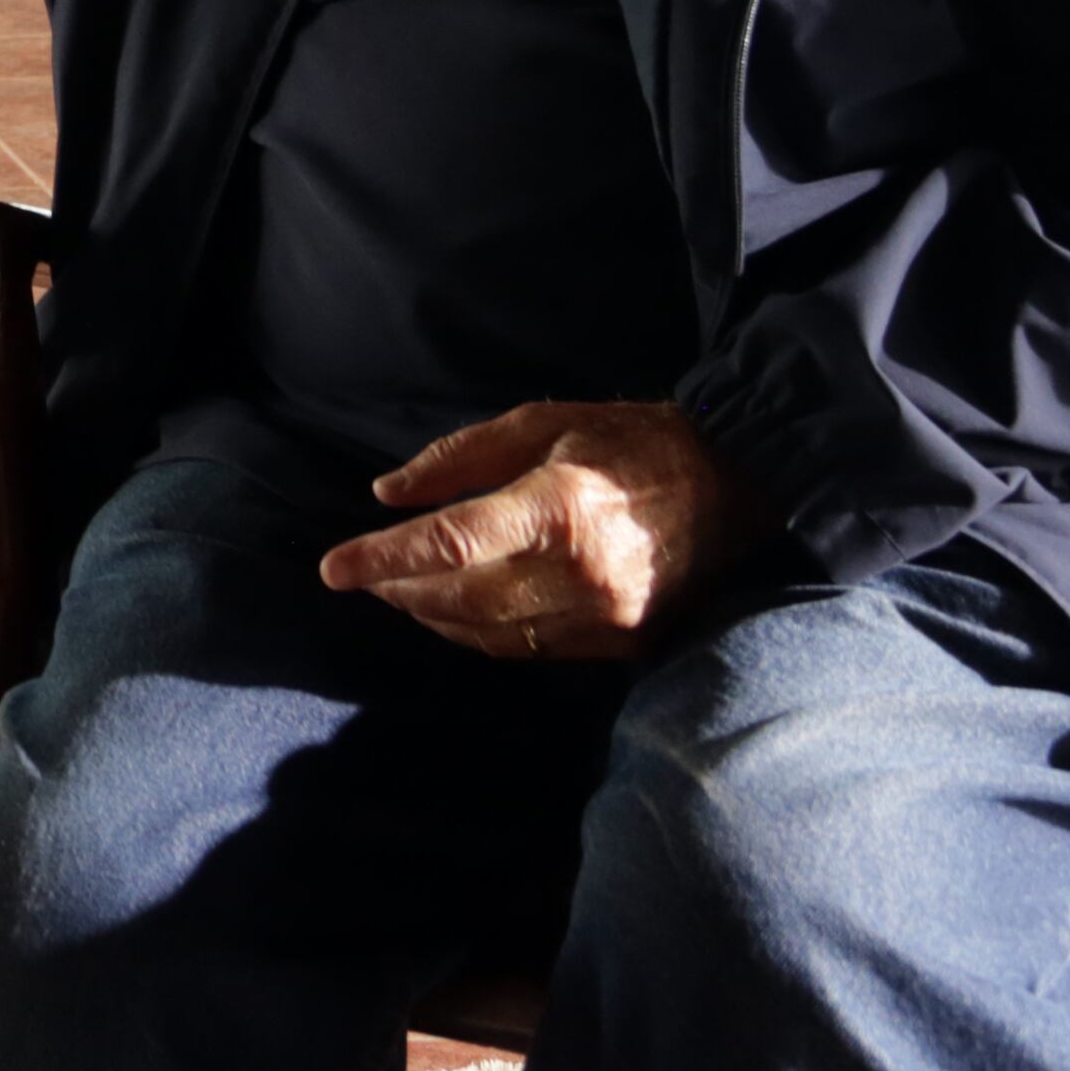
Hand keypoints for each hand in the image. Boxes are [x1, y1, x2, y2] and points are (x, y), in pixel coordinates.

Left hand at [317, 400, 761, 660]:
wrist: (736, 484)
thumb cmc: (630, 442)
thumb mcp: (542, 422)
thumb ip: (459, 459)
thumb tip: (388, 494)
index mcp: (558, 506)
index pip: (449, 544)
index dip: (383, 559)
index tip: (333, 569)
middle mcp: (579, 572)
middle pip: (460, 598)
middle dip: (401, 591)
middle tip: (363, 576)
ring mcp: (603, 616)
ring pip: (489, 633)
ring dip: (434, 617)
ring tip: (400, 592)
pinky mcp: (620, 643)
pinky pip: (528, 648)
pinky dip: (480, 634)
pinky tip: (456, 612)